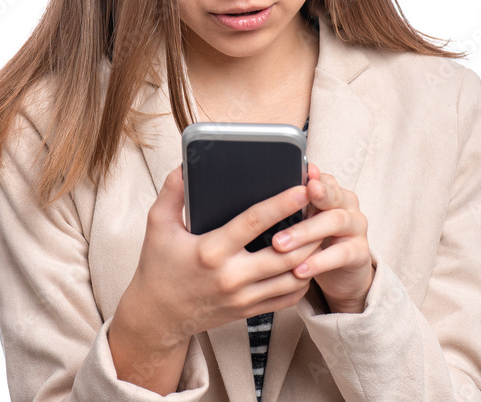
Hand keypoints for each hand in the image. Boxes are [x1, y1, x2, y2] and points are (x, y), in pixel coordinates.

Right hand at [113, 166, 320, 352]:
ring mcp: (243, 297)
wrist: (157, 317)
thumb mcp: (157, 225)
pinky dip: (303, 279)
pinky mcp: (249, 310)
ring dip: (312, 255)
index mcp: (211, 251)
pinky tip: (307, 262)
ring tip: (321, 231)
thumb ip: (172, 191)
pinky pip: (287, 298)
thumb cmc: (157, 267)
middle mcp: (231, 277)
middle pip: (286, 253)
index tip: (302, 188)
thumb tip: (186, 164)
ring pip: (293, 277)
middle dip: (310, 230)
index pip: (254, 223)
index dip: (281, 204)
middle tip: (323, 208)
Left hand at [271, 161, 374, 312]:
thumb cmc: (315, 240)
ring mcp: (356, 227)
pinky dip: (319, 262)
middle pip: (330, 196)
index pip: (321, 178)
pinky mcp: (360, 252)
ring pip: (336, 221)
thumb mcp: (302, 220)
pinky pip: (341, 254)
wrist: (342, 271)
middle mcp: (347, 204)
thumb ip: (288, 206)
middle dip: (307, 202)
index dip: (310, 178)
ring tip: (280, 245)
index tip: (298, 182)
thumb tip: (258, 192)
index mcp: (331, 191)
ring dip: (306, 233)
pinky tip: (300, 270)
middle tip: (283, 212)